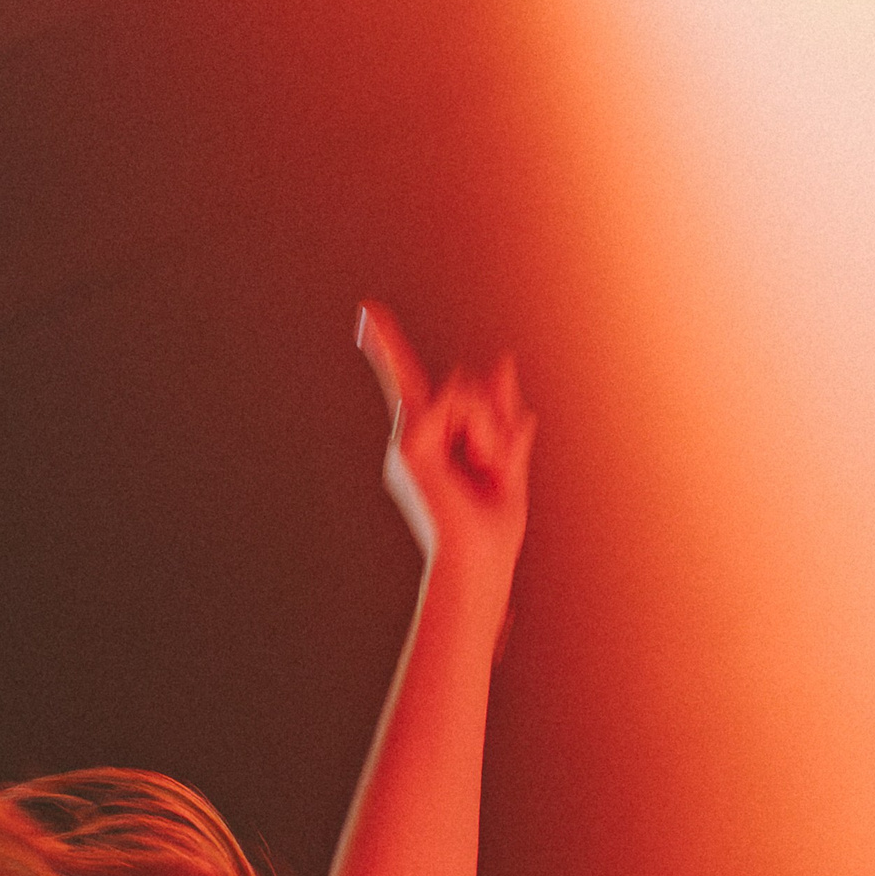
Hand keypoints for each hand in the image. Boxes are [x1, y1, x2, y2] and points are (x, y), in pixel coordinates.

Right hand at [356, 303, 534, 617]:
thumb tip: (502, 362)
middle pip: (464, 387)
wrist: (479, 564)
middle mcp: (412, 438)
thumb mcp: (507, 458)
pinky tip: (476, 464)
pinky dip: (480, 429)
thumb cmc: (492, 529)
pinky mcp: (412, 448)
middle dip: (493, 421)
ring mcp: (408, 443)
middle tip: (492, 467)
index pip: (408, 382)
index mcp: (429, 441)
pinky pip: (457, 400)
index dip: (387, 346)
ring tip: (485, 469)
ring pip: (466, 391)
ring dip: (491, 431)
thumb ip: (501, 412)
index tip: (366, 311)